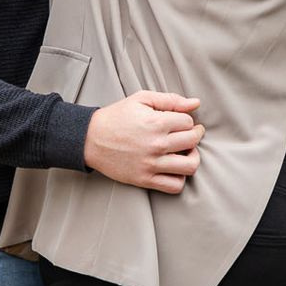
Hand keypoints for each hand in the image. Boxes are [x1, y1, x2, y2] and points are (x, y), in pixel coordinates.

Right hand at [83, 92, 204, 193]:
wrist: (90, 139)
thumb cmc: (116, 117)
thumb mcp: (141, 100)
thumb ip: (170, 99)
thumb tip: (195, 103)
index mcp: (156, 122)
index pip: (188, 122)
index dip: (187, 120)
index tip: (180, 122)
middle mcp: (156, 144)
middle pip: (192, 141)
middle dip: (194, 135)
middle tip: (189, 134)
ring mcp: (151, 164)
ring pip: (190, 166)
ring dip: (193, 158)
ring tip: (186, 153)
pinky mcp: (144, 179)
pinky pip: (174, 186)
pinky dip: (180, 178)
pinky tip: (174, 168)